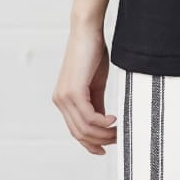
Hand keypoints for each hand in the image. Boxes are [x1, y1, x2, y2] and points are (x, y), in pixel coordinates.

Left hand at [52, 24, 117, 154]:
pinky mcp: (73, 91)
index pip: (76, 131)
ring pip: (84, 128)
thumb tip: (104, 123)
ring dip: (104, 133)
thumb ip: (97, 104)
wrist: (87, 31)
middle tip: (119, 138)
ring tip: (119, 130)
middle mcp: (60, 101)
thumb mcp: (96, 84)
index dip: (91, 143)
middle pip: (79, 134)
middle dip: (100, 140)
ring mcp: (64, 97)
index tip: (107, 148)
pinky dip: (102, 122)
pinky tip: (114, 119)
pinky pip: (88, 117)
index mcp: (64, 100)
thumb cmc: (92, 53)